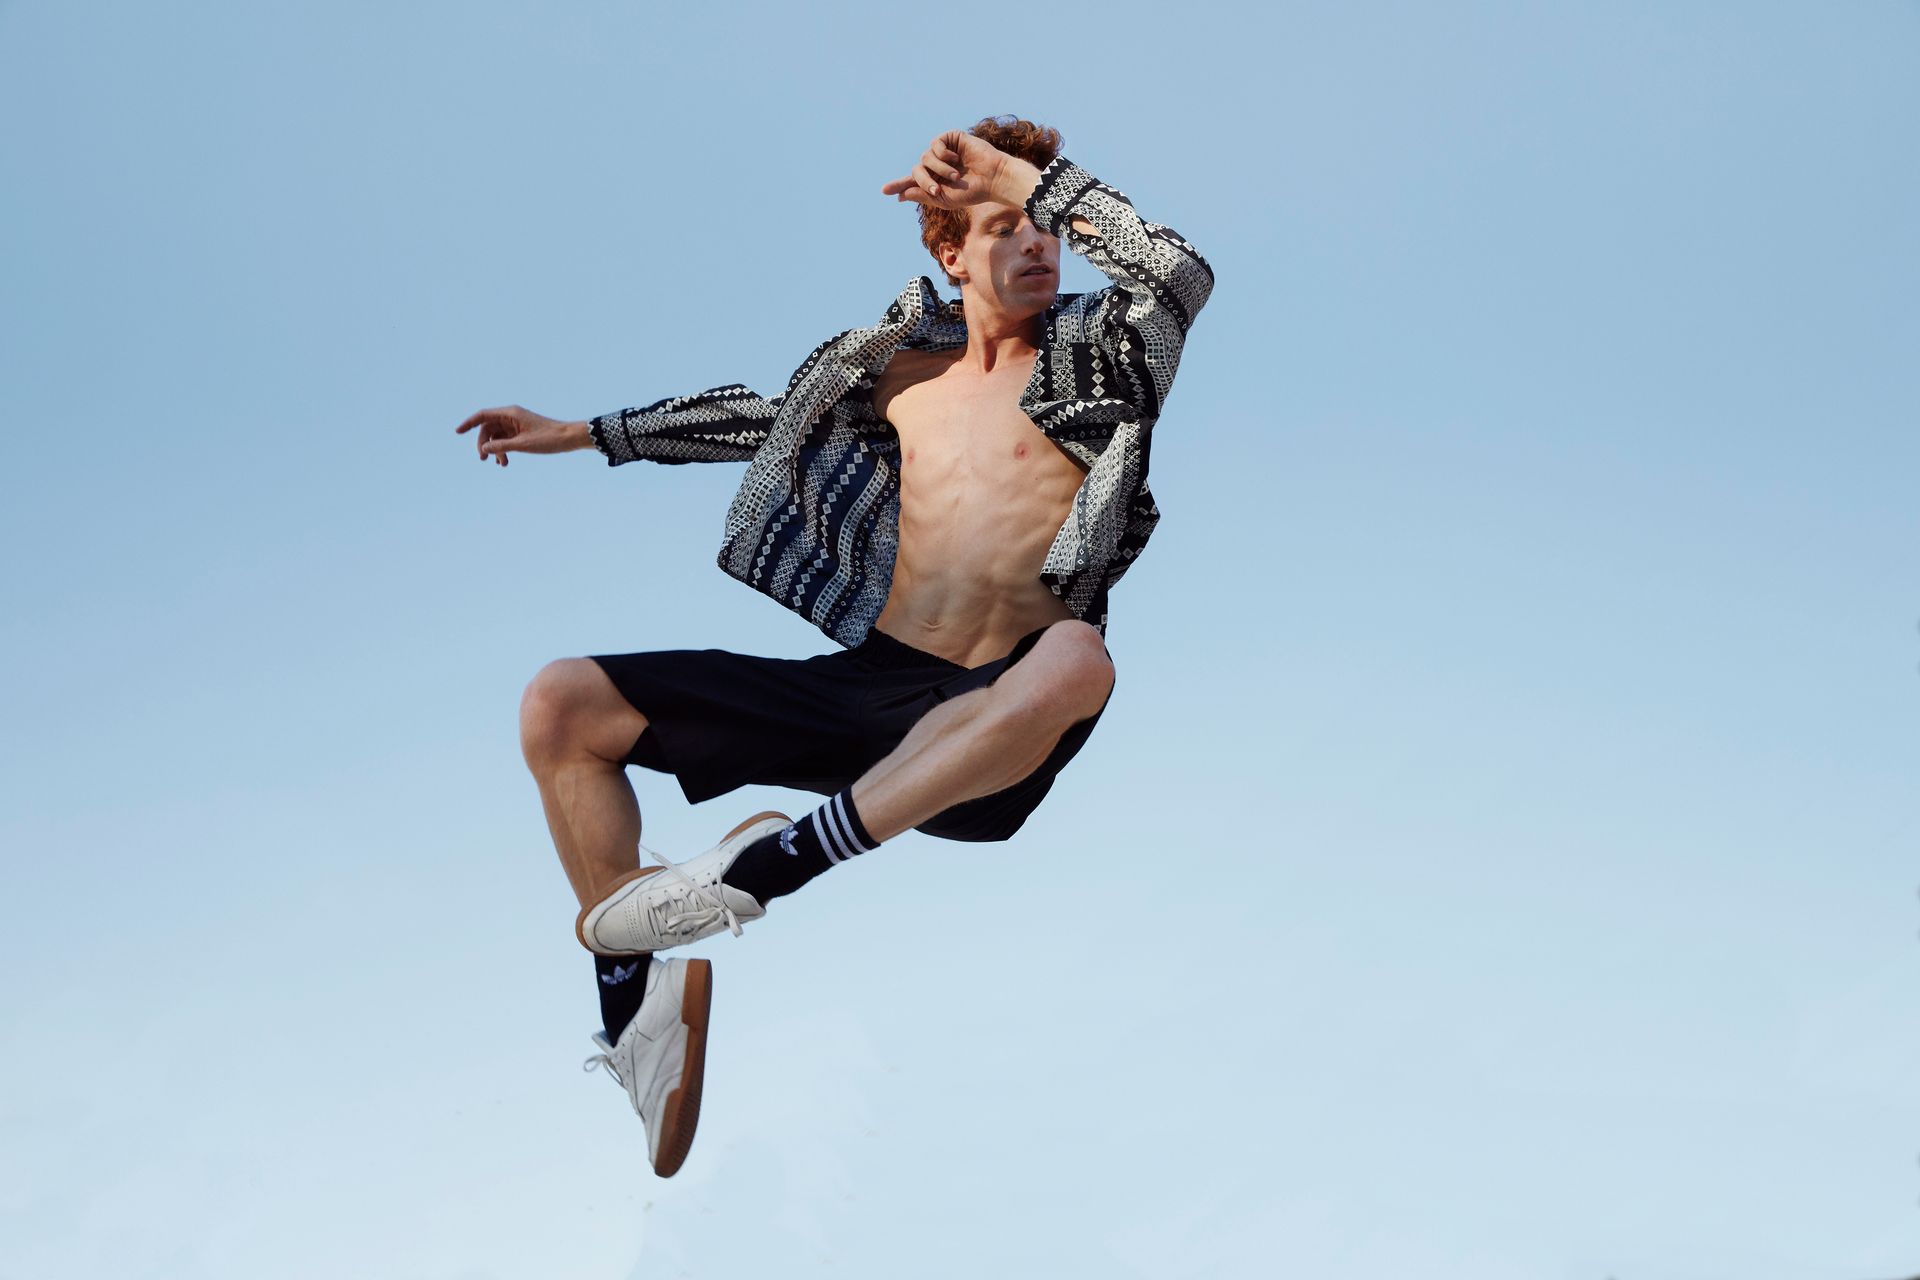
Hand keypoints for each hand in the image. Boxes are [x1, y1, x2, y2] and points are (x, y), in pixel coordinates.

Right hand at [454, 405, 588, 466]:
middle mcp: (512, 416)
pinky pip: (506, 440)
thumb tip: (484, 448)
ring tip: (501, 465)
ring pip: (497, 436)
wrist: (569, 438)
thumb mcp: (523, 445)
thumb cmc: (549, 438)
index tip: (457, 432)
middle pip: (488, 428)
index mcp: (510, 413)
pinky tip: (505, 463)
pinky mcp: (522, 433)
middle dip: (484, 443)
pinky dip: (504, 450)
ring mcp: (517, 424)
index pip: (483, 415)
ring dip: (495, 450)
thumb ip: (501, 446)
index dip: (468, 423)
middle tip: (483, 459)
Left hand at [882, 131, 1017, 211]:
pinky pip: (935, 144)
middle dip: (924, 181)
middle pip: (916, 171)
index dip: (899, 185)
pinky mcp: (951, 139)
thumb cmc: (973, 191)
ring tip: (956, 175)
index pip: (912, 182)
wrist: (993, 178)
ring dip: (938, 169)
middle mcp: (937, 165)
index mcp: (935, 181)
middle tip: (936, 191)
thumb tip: (902, 194)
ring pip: (925, 158)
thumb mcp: (945, 199)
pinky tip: (955, 158)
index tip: (884, 191)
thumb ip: (923, 195)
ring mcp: (943, 151)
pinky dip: (942, 154)